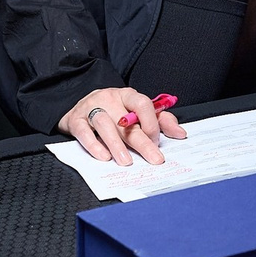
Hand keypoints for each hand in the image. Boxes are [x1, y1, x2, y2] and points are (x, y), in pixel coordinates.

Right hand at [61, 87, 185, 166]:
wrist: (78, 106)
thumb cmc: (113, 111)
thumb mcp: (136, 111)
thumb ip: (160, 120)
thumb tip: (180, 133)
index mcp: (127, 95)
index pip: (142, 103)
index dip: (151, 122)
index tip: (156, 141)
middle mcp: (108, 99)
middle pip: (125, 121)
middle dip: (142, 142)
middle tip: (154, 159)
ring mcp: (90, 108)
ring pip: (104, 124)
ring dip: (116, 144)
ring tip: (126, 161)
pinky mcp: (75, 120)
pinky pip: (83, 131)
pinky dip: (93, 145)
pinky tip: (104, 156)